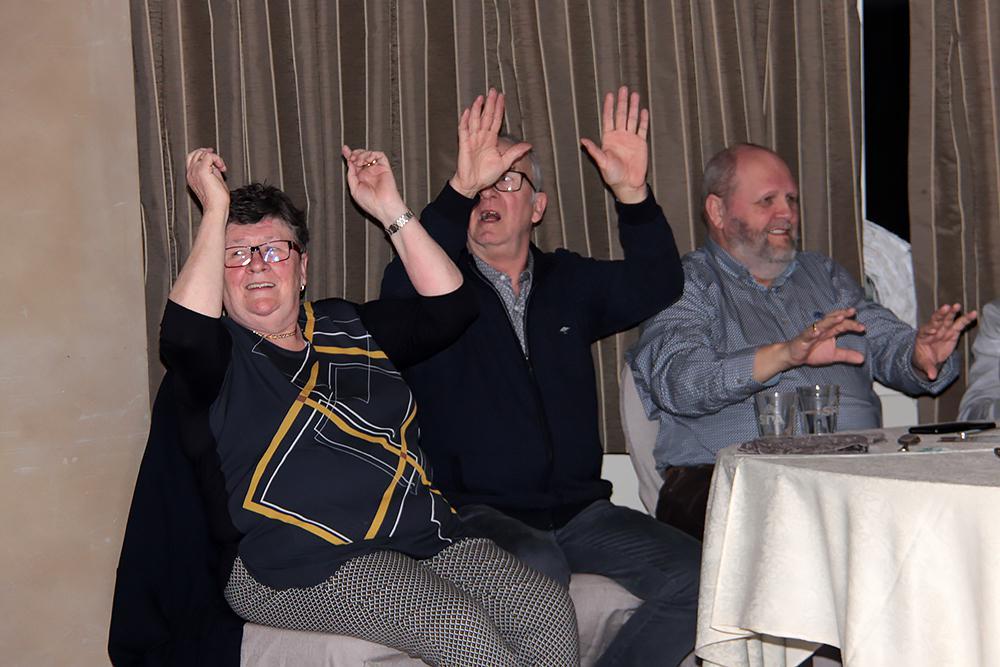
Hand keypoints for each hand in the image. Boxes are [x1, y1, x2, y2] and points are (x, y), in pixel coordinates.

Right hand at [185, 147, 228, 211]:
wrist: (216, 208)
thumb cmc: (217, 200)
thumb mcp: (213, 181)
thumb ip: (212, 171)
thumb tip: (215, 164)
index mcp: (191, 176)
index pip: (192, 159)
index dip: (202, 154)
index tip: (214, 158)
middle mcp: (191, 173)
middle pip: (194, 154)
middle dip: (207, 153)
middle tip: (218, 160)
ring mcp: (195, 172)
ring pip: (201, 153)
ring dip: (214, 157)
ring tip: (221, 167)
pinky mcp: (202, 171)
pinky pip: (209, 156)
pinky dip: (217, 159)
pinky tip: (222, 168)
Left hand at [342, 146, 405, 226]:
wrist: (382, 207)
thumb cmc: (370, 203)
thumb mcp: (354, 189)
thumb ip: (351, 175)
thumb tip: (349, 163)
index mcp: (361, 178)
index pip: (354, 163)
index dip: (349, 155)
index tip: (344, 149)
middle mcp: (369, 173)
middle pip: (361, 156)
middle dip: (354, 154)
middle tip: (351, 157)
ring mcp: (377, 169)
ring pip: (369, 154)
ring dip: (362, 154)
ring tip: (359, 161)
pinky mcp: (385, 168)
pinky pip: (380, 155)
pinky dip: (372, 154)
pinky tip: (367, 160)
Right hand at [450, 89, 531, 197]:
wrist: (472, 184)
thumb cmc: (485, 175)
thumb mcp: (504, 163)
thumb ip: (515, 153)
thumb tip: (528, 145)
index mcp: (491, 140)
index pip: (496, 120)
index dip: (499, 109)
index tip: (502, 97)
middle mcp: (481, 137)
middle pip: (486, 116)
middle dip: (490, 104)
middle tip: (493, 91)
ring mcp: (472, 139)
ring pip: (475, 120)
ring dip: (478, 109)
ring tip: (481, 98)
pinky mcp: (464, 144)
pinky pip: (464, 130)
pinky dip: (465, 120)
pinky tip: (467, 111)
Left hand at [580, 86, 648, 203]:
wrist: (628, 183)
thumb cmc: (613, 175)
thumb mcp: (602, 162)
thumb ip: (594, 150)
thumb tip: (582, 140)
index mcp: (609, 139)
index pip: (608, 118)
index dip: (609, 107)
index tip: (610, 95)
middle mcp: (619, 136)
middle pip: (621, 115)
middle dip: (622, 102)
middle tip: (623, 88)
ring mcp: (631, 138)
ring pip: (632, 119)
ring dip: (633, 107)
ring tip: (634, 94)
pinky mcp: (641, 143)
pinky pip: (642, 129)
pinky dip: (643, 120)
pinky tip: (643, 110)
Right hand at [786, 308, 866, 367]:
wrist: (794, 356)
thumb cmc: (812, 352)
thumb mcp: (833, 355)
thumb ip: (847, 355)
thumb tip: (862, 359)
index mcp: (830, 331)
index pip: (842, 325)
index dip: (852, 325)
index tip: (863, 327)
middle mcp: (822, 329)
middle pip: (834, 320)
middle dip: (843, 315)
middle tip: (853, 312)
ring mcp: (812, 333)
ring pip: (822, 324)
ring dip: (831, 320)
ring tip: (840, 317)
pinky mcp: (803, 339)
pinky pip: (808, 334)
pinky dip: (812, 332)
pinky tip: (817, 331)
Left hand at [911, 303, 976, 379]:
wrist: (929, 359)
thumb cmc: (923, 359)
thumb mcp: (924, 364)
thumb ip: (928, 368)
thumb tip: (931, 376)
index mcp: (923, 336)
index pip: (926, 329)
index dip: (930, 327)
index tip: (934, 325)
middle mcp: (933, 330)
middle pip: (936, 321)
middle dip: (941, 314)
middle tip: (946, 307)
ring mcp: (944, 330)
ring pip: (948, 320)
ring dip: (953, 313)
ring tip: (957, 306)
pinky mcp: (953, 332)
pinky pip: (960, 324)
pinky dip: (966, 319)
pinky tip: (973, 313)